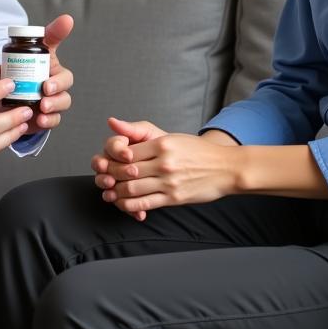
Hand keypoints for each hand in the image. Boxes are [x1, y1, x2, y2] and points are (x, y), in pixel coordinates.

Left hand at [23, 13, 74, 133]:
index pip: (66, 77)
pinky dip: (48, 122)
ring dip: (53, 108)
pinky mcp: (45, 117)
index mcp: (54, 72)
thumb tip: (68, 18)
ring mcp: (52, 104)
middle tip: (43, 93)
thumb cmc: (24, 66)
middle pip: (65, 94)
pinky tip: (39, 120)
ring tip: (41, 109)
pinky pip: (52, 121)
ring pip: (60, 107)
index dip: (59, 81)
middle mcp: (56, 89)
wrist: (7, 90)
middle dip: (56, 94)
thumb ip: (49, 34)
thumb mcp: (31, 48)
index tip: (47, 83)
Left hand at [90, 117, 241, 219]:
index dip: (112, 159)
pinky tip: (123, 204)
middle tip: (102, 178)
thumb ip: (142, 134)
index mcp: (162, 144)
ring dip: (116, 192)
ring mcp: (168, 182)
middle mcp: (164, 162)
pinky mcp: (173, 198)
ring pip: (132, 189)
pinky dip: (129, 205)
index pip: (127, 152)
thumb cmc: (197, 151)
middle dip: (110, 176)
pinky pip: (145, 203)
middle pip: (126, 171)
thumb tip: (112, 123)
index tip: (105, 162)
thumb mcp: (171, 136)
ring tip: (109, 192)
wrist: (225, 168)